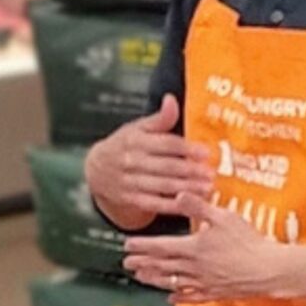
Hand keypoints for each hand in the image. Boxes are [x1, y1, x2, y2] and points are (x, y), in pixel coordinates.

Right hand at [84, 96, 213, 229]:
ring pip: (162, 186)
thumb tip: (172, 99)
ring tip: (206, 188)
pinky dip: (172, 206)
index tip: (205, 152)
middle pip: (165, 166)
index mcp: (135, 140)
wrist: (96, 170)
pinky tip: (188, 205)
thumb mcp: (137, 128)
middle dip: (190, 171)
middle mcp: (131, 161)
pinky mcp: (130, 199)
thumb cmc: (124, 146)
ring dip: (186, 188)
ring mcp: (129, 182)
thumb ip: (159, 118)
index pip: (165, 144)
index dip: (186, 148)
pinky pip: (154, 204)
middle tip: (210, 174)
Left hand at [124, 196, 297, 304]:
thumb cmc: (248, 242)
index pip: (161, 246)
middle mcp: (194, 267)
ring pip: (172, 282)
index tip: (127, 245)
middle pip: (162, 265)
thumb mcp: (224, 217)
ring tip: (140, 278)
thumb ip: (198, 206)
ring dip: (154, 280)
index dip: (142, 246)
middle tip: (126, 264)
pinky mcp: (214, 293)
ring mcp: (203, 283)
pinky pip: (191, 297)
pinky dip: (178, 297)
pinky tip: (169, 297)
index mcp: (194, 247)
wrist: (268, 270)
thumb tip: (178, 195)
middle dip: (142, 263)